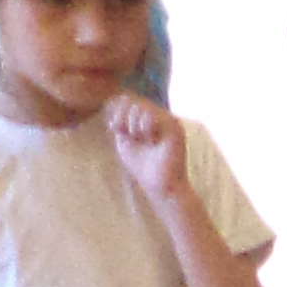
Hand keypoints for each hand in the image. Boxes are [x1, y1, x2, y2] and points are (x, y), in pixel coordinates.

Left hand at [106, 92, 189, 208]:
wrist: (159, 186)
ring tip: (141, 140)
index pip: (128, 99)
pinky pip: (152, 115)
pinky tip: (150, 141)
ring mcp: (168, 120)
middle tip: (125, 134)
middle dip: (122, 117)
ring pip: (141, 106)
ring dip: (133, 124)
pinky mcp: (174, 127)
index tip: (113, 128)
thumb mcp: (124, 140)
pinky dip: (144, 127)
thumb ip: (120, 121)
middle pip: (132, 100)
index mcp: (148, 118)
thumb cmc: (143, 167)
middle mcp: (159, 116)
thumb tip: (113, 101)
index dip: (116, 109)